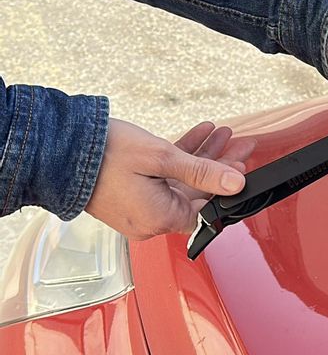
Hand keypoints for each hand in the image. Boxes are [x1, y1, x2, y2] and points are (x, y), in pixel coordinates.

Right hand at [85, 119, 255, 240]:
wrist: (58, 149)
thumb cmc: (105, 155)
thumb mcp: (162, 159)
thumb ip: (203, 172)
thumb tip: (236, 183)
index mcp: (160, 219)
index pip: (207, 208)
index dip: (227, 186)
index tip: (242, 163)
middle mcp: (150, 220)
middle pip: (196, 193)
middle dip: (219, 165)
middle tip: (239, 144)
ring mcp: (139, 208)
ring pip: (181, 182)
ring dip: (202, 157)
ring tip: (222, 133)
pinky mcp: (130, 195)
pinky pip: (162, 179)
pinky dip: (179, 159)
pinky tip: (198, 135)